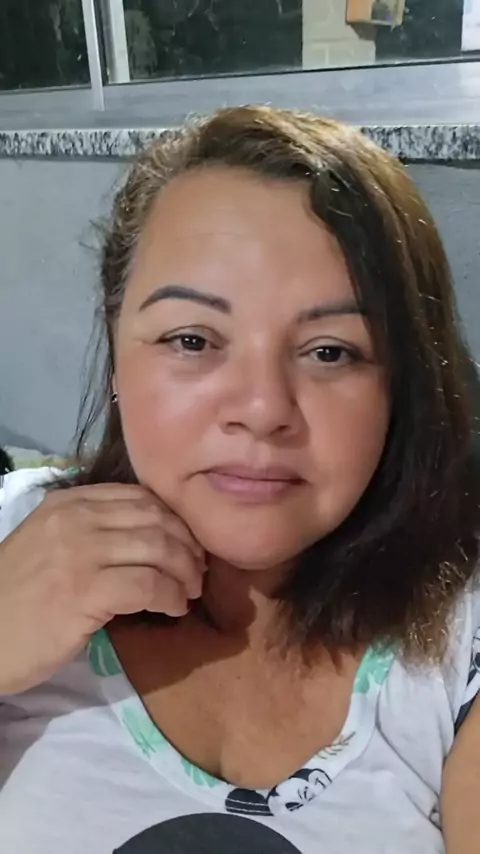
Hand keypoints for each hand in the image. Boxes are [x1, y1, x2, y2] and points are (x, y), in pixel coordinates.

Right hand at [0, 483, 204, 694]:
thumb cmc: (16, 598)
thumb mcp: (48, 545)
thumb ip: (91, 531)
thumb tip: (151, 536)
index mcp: (67, 503)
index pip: (139, 497)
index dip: (174, 519)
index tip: (187, 543)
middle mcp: (75, 519)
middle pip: (155, 519)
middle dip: (187, 544)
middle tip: (197, 571)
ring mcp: (79, 553)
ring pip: (158, 548)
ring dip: (185, 572)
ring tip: (190, 592)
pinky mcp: (85, 592)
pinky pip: (148, 585)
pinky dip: (171, 596)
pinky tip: (175, 608)